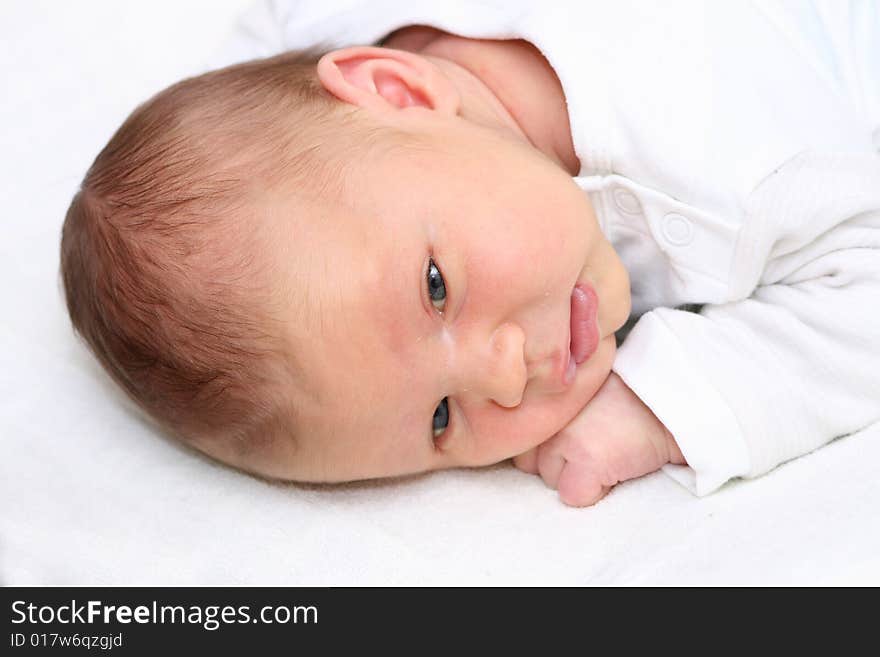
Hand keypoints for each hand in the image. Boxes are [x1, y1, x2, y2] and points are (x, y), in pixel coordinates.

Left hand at [513, 372, 685, 506]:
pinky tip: (613, 468)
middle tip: (588, 445)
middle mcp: (546, 416)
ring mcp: (563, 439)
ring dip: (570, 477)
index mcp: (543, 395)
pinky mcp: (586, 460)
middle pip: (528, 461)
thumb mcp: (581, 389)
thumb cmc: (630, 393)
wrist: (671, 399)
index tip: (573, 434)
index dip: (545, 443)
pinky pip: (573, 496)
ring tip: (603, 454)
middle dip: (553, 461)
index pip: (519, 436)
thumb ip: (553, 406)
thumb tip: (528, 432)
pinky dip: (593, 492)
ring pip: (549, 480)